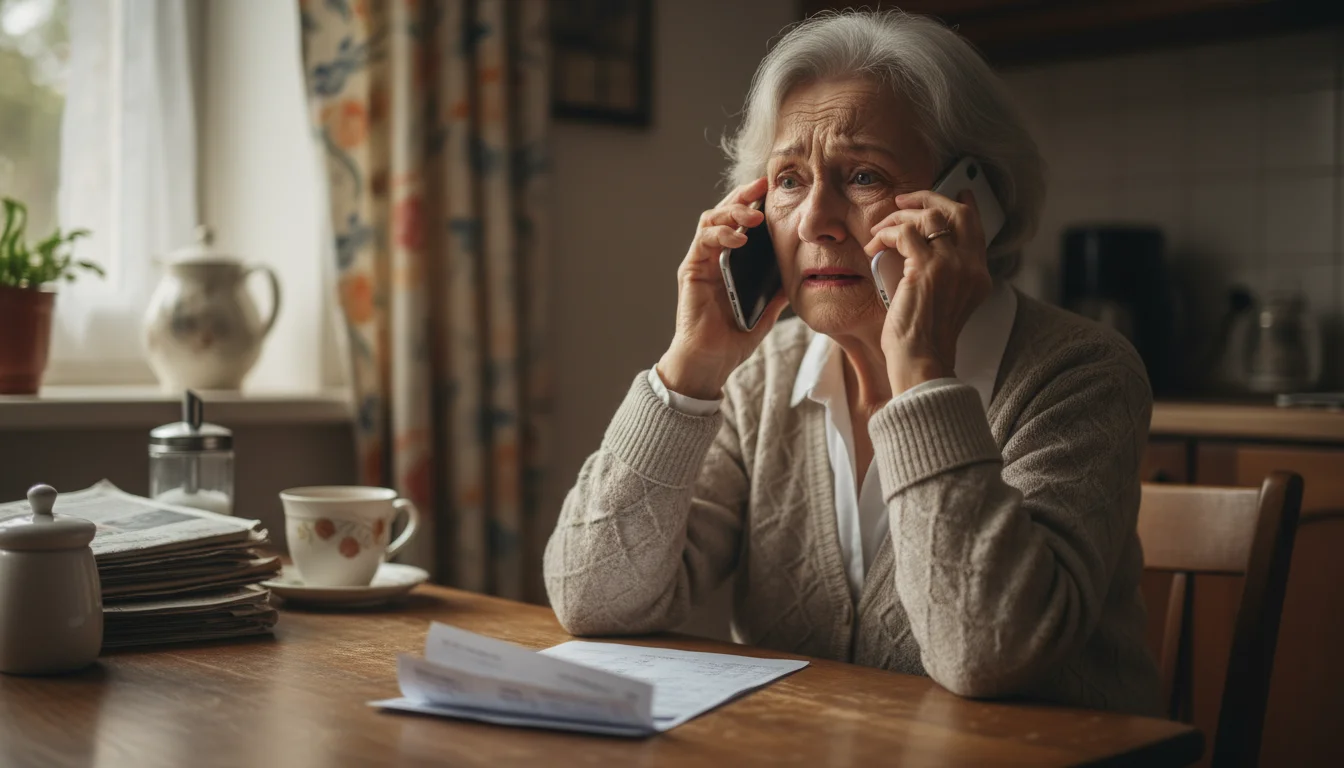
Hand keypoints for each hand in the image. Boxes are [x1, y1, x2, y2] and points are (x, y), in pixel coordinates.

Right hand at [658, 177, 789, 399]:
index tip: (774, 190)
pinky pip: (703, 241)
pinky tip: (739, 238)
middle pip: (724, 212)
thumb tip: (803, 271)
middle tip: (763, 186)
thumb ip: (779, 289)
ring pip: (710, 219)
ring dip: (732, 212)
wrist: (711, 361)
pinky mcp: (691, 269)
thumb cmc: (734, 338)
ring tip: (754, 215)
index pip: (740, 221)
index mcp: (731, 261)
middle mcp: (714, 256)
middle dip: (743, 195)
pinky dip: (720, 234)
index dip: (754, 202)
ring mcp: (701, 261)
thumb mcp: (767, 309)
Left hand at [864, 189, 991, 394]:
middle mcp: (970, 267)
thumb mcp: (942, 302)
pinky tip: (874, 247)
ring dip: (897, 218)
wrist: (922, 360)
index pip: (976, 227)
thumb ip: (943, 275)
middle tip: (903, 201)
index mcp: (978, 276)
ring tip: (879, 231)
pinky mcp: (926, 268)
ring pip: (927, 218)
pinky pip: (903, 233)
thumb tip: (919, 249)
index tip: (956, 192)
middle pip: (956, 212)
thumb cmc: (923, 340)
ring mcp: (951, 265)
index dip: (963, 204)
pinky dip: (884, 235)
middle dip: (927, 199)